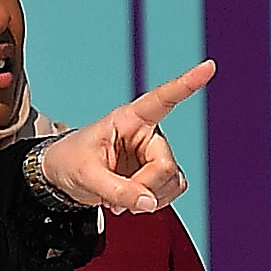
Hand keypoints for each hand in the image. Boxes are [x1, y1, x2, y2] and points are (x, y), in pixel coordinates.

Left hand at [32, 61, 212, 215]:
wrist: (62, 177)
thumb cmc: (70, 162)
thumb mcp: (86, 175)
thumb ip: (116, 190)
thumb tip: (148, 203)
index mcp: (129, 119)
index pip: (162, 99)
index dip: (187, 83)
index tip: (208, 67)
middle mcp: (147, 134)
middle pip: (165, 165)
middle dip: (145, 187)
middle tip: (119, 201)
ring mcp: (152, 156)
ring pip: (173, 181)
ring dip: (150, 198)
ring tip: (120, 202)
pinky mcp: (154, 176)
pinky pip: (170, 192)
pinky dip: (152, 203)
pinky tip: (129, 204)